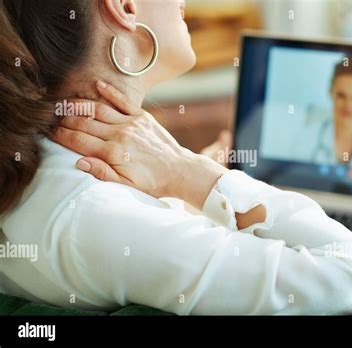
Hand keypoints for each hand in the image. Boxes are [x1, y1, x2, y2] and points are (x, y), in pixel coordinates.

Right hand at [50, 81, 226, 208]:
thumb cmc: (152, 181)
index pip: (78, 140)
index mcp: (113, 153)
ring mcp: (131, 123)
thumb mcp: (127, 185)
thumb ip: (102, 173)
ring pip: (98, 109)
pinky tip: (96, 85)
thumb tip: (78, 162)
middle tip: (50, 117)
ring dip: (78, 105)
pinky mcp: (142, 117)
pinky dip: (109, 92)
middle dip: (64, 120)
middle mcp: (120, 134)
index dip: (60, 135)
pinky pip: (122, 101)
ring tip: (63, 103)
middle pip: (84, 123)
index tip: (47, 132)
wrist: (180, 170)